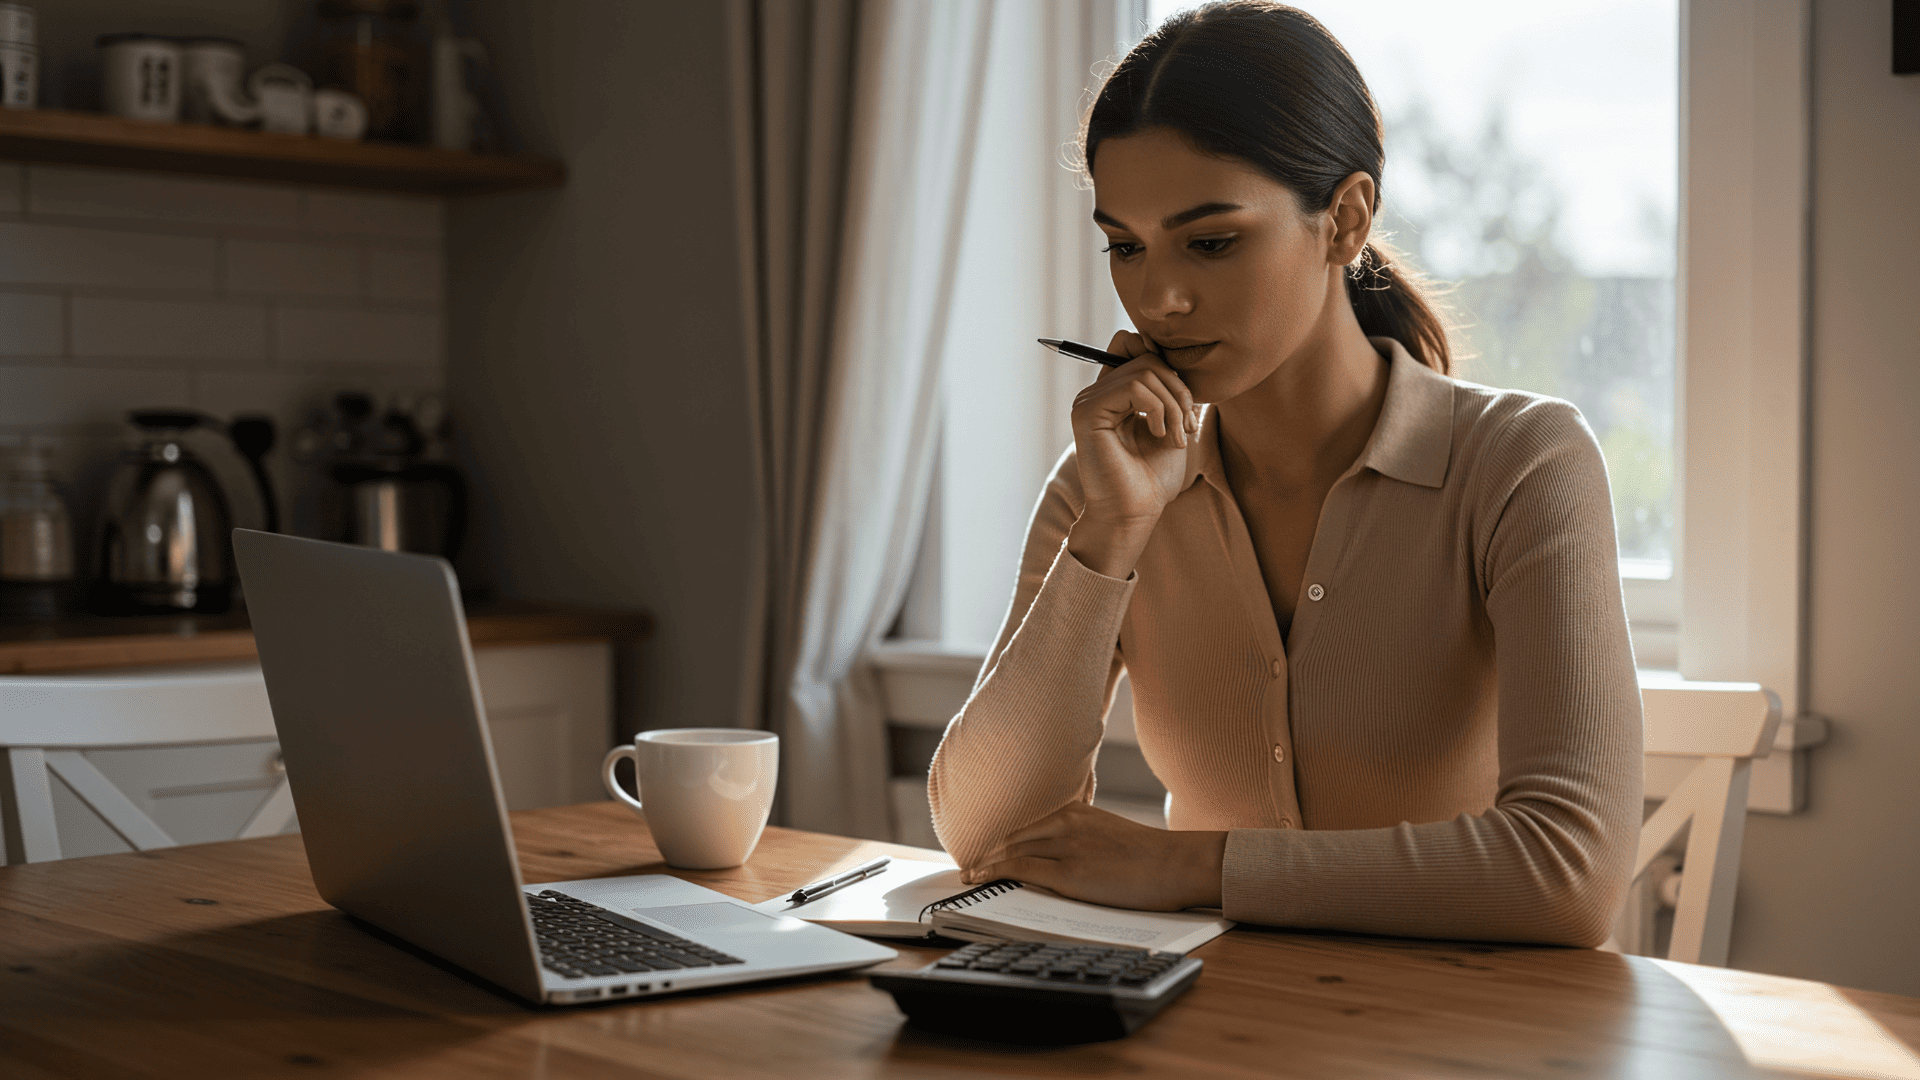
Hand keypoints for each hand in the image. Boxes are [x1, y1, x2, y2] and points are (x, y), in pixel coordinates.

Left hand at [969, 802, 1226, 911]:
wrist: (1178, 863)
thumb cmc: (1150, 856)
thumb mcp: (1108, 833)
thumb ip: (1080, 838)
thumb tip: (1053, 857)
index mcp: (1076, 812)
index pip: (1026, 827)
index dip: (1001, 843)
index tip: (986, 854)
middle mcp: (1065, 822)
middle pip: (1012, 837)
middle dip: (988, 854)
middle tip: (971, 869)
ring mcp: (1066, 847)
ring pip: (1010, 852)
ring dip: (986, 866)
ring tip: (972, 878)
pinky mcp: (1069, 873)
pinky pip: (1021, 870)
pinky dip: (997, 874)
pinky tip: (985, 880)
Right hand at [1070, 331, 1198, 529]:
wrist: (1135, 513)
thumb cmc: (1152, 478)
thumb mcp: (1171, 424)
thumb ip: (1169, 389)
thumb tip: (1175, 355)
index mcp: (1112, 394)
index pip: (1129, 343)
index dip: (1162, 358)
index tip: (1184, 401)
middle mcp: (1096, 393)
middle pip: (1144, 356)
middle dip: (1178, 388)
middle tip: (1188, 426)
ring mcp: (1088, 401)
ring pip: (1144, 371)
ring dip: (1174, 404)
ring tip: (1177, 437)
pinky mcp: (1087, 412)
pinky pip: (1133, 387)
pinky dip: (1158, 409)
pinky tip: (1159, 434)